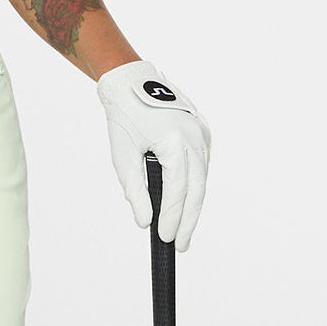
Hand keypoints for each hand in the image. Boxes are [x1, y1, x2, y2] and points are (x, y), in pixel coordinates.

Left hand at [96, 61, 209, 249]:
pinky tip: (187, 202)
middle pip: (196, 189)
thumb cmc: (124, 116)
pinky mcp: (203, 131)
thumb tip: (144, 221)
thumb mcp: (123, 155)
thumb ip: (134, 191)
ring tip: (184, 230)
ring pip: (202, 179)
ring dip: (194, 205)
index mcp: (175, 141)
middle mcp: (195, 137)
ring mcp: (202, 133)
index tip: (166, 238)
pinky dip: (195, 185)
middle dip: (188, 220)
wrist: (131, 81)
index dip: (173, 218)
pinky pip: (202, 165)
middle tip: (181, 245)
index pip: (177, 190)